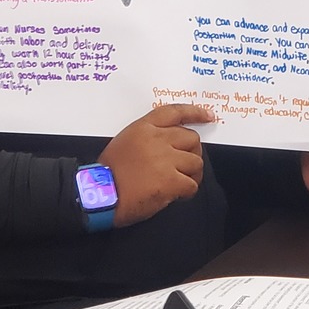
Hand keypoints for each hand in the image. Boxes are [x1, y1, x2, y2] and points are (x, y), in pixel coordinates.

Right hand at [98, 104, 214, 226]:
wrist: (99, 195)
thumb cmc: (108, 173)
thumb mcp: (125, 141)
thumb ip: (148, 138)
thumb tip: (171, 145)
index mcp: (144, 128)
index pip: (175, 112)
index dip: (195, 113)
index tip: (209, 116)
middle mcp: (157, 139)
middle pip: (192, 139)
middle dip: (192, 152)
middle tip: (184, 166)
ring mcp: (165, 160)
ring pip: (196, 162)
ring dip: (192, 174)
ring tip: (180, 183)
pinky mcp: (170, 181)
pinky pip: (192, 184)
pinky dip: (187, 192)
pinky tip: (176, 196)